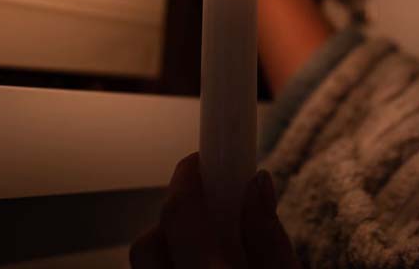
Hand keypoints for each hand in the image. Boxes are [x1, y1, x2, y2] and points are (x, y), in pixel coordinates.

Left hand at [129, 153, 298, 268]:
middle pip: (149, 241)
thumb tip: (257, 183)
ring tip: (213, 250)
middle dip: (178, 219)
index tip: (200, 159)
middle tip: (214, 212)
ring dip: (173, 247)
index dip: (188, 177)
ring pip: (148, 264)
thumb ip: (269, 238)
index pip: (180, 214)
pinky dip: (173, 266)